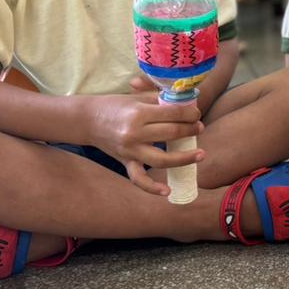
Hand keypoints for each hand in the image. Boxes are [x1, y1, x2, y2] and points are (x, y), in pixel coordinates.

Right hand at [89, 92, 204, 195]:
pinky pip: (139, 179)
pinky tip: (167, 191)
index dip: (189, 113)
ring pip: (162, 159)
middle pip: (171, 133)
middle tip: (199, 128)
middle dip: (190, 130)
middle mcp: (134, 133)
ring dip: (184, 158)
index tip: (197, 113)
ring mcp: (130, 150)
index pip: (172, 113)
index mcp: (138, 113)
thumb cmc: (115, 105)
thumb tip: (185, 103)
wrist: (87, 120)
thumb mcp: (137, 97)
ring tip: (201, 154)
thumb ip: (160, 100)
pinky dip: (152, 188)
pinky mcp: (125, 162)